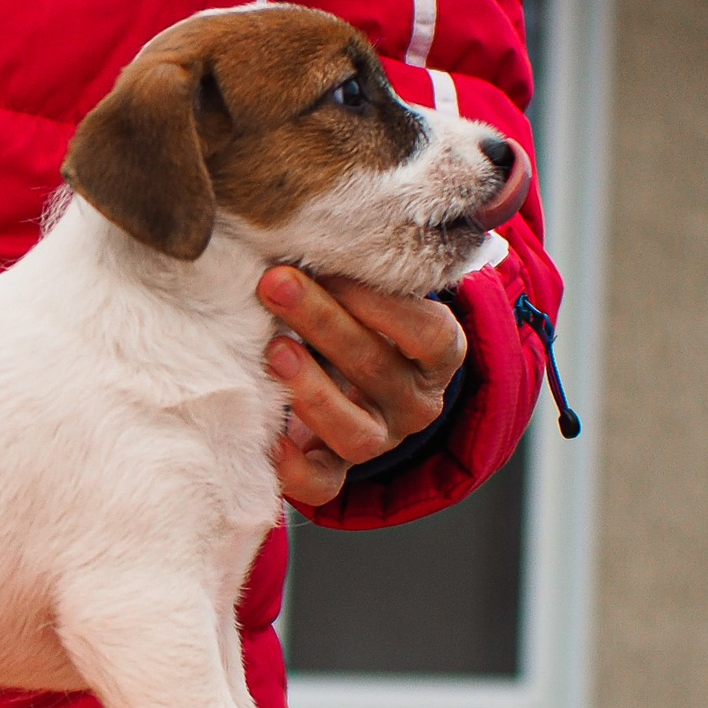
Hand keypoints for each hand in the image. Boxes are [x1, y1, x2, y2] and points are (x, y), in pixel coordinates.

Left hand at [259, 269, 467, 509]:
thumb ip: (355, 268)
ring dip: (313, 390)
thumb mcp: (368, 292)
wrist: (344, 380)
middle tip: (276, 282)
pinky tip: (269, 437)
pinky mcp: (336, 472)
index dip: (380, 303)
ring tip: (274, 350)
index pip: (428, 333)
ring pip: (358, 434)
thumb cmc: (353, 316)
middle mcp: (415, 404)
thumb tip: (303, 222)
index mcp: (437, 355)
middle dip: (324, 323)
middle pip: (378, 370)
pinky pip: (323, 485)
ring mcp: (379, 441)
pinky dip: (294, 469)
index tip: (331, 265)